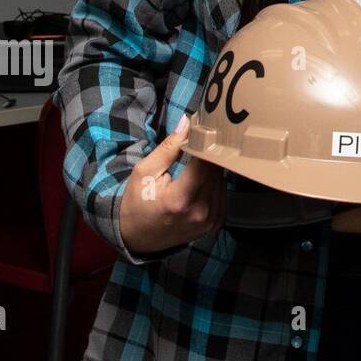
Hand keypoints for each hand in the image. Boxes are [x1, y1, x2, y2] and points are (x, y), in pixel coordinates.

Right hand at [118, 114, 226, 253]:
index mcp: (179, 200)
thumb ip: (168, 148)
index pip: (205, 163)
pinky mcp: (215, 224)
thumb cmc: (137, 203)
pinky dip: (215, 183)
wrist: (137, 238)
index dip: (205, 143)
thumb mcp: (144, 172)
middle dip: (209, 154)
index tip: (203, 130)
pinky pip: (223, 193)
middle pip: (216, 171)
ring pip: (222, 181)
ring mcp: (210, 221)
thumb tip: (188, 122)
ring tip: (197, 164)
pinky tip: (200, 181)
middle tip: (200, 142)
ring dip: (213, 169)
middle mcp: (200, 212)